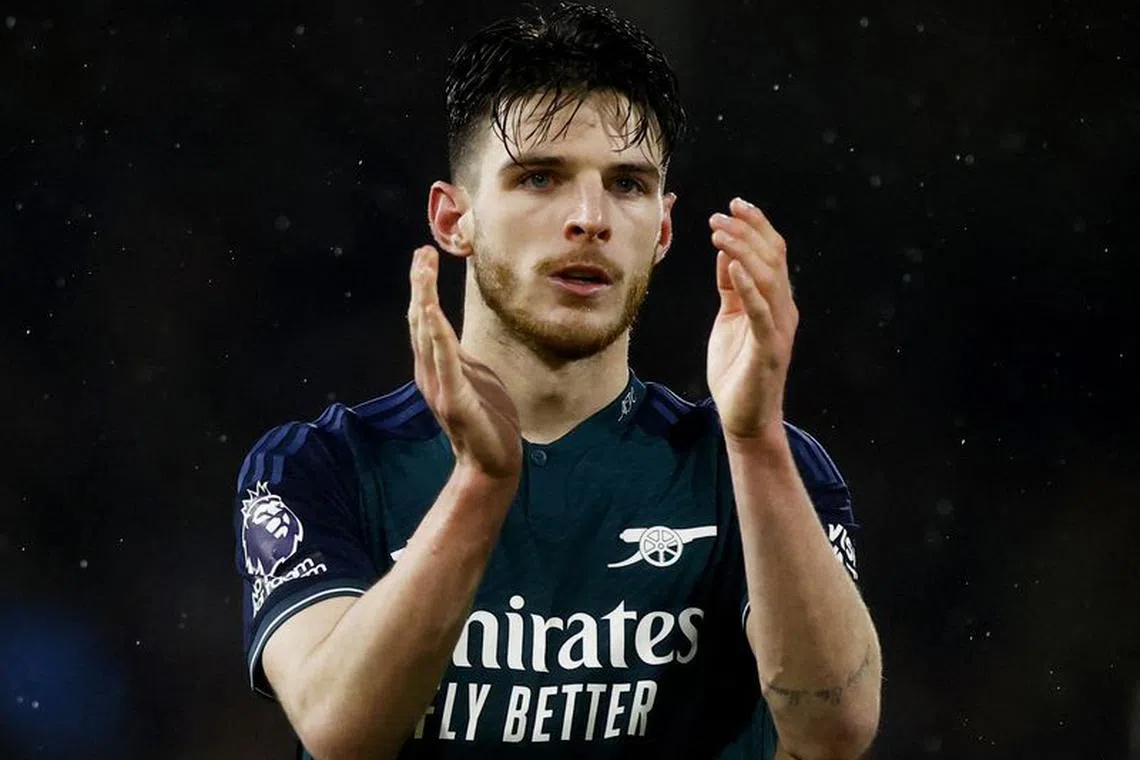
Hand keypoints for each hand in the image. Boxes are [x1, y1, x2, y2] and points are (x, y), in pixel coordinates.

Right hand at [408, 245, 522, 481]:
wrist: (492, 464)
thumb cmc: (488, 422)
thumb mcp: (475, 380)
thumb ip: (462, 359)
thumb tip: (456, 339)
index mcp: (436, 368)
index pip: (425, 321)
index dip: (422, 288)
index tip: (424, 256)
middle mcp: (430, 374)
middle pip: (420, 321)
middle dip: (420, 284)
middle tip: (422, 252)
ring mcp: (440, 386)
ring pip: (427, 334)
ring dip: (424, 299)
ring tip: (422, 271)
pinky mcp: (454, 399)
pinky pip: (444, 360)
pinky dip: (436, 335)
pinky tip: (431, 312)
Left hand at [706, 198, 798, 439]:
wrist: (745, 416)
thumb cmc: (736, 368)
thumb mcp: (730, 318)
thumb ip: (731, 287)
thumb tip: (728, 251)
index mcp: (776, 301)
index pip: (772, 253)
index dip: (757, 226)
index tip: (735, 204)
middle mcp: (783, 310)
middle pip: (772, 258)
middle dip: (747, 231)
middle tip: (719, 214)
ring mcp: (778, 329)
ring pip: (768, 278)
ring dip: (743, 250)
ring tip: (718, 231)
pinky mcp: (768, 349)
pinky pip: (760, 312)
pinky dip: (748, 286)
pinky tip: (733, 266)